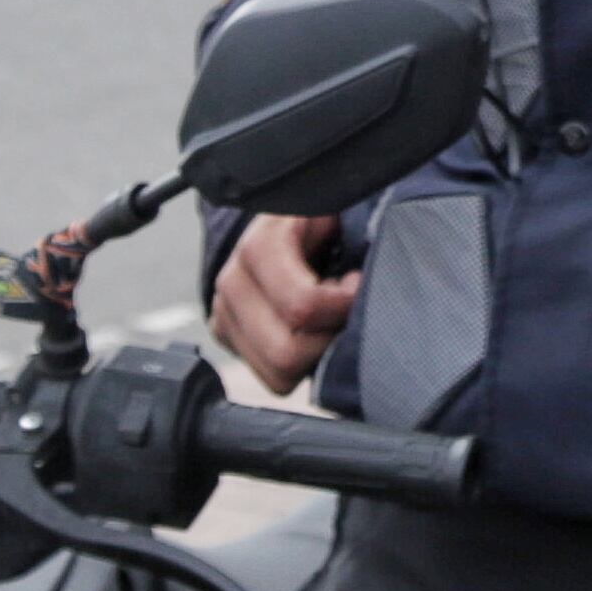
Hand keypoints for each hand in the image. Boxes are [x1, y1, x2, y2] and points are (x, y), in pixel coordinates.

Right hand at [209, 213, 357, 396]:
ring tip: (329, 319)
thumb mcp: (338, 211)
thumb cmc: (324, 217)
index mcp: (259, 247)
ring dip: (315, 354)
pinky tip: (313, 331)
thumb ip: (353, 232)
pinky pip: (271, 379)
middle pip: (285, 352)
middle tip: (345, 309)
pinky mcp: (227, 337)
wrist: (287, 221)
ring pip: (277, 374)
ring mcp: (223, 314)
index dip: (341, 304)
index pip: (301, 306)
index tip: (357, 282)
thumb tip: (367, 274)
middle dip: (328, 336)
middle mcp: (232, 283)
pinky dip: (302, 365)